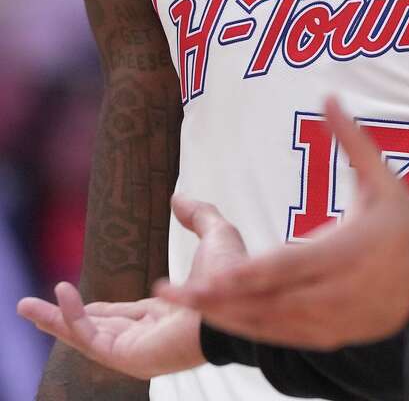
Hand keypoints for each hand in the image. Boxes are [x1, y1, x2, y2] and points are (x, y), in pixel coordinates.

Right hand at [16, 194, 248, 377]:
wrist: (241, 297)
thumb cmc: (235, 273)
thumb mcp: (215, 234)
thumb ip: (197, 215)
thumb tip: (177, 196)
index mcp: (165, 314)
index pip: (121, 315)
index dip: (95, 306)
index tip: (68, 293)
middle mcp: (149, 336)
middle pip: (94, 329)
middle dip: (59, 319)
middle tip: (26, 305)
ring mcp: (137, 349)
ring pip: (83, 335)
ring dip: (53, 320)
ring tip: (23, 305)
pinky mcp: (129, 357)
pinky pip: (90, 337)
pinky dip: (70, 318)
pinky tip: (59, 294)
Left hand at [157, 96, 408, 348]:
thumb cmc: (405, 222)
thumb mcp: (382, 178)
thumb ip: (352, 140)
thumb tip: (328, 96)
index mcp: (350, 250)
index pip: (288, 266)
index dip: (244, 274)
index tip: (206, 274)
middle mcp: (339, 292)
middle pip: (270, 301)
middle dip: (219, 300)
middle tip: (172, 292)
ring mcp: (335, 320)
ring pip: (272, 325)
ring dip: (227, 317)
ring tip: (186, 302)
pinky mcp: (334, 336)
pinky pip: (284, 338)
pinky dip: (252, 329)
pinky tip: (224, 316)